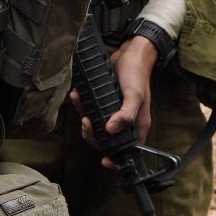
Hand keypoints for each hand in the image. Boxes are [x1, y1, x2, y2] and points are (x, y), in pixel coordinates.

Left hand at [76, 37, 157, 152]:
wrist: (130, 54)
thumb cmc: (137, 75)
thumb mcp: (135, 95)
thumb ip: (126, 114)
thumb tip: (110, 130)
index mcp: (136, 126)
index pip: (127, 151)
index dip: (116, 159)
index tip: (104, 161)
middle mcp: (125, 123)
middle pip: (106, 141)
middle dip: (92, 135)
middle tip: (86, 122)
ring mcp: (113, 114)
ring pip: (95, 127)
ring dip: (84, 118)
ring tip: (79, 104)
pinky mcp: (103, 103)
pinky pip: (90, 111)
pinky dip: (82, 105)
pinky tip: (77, 95)